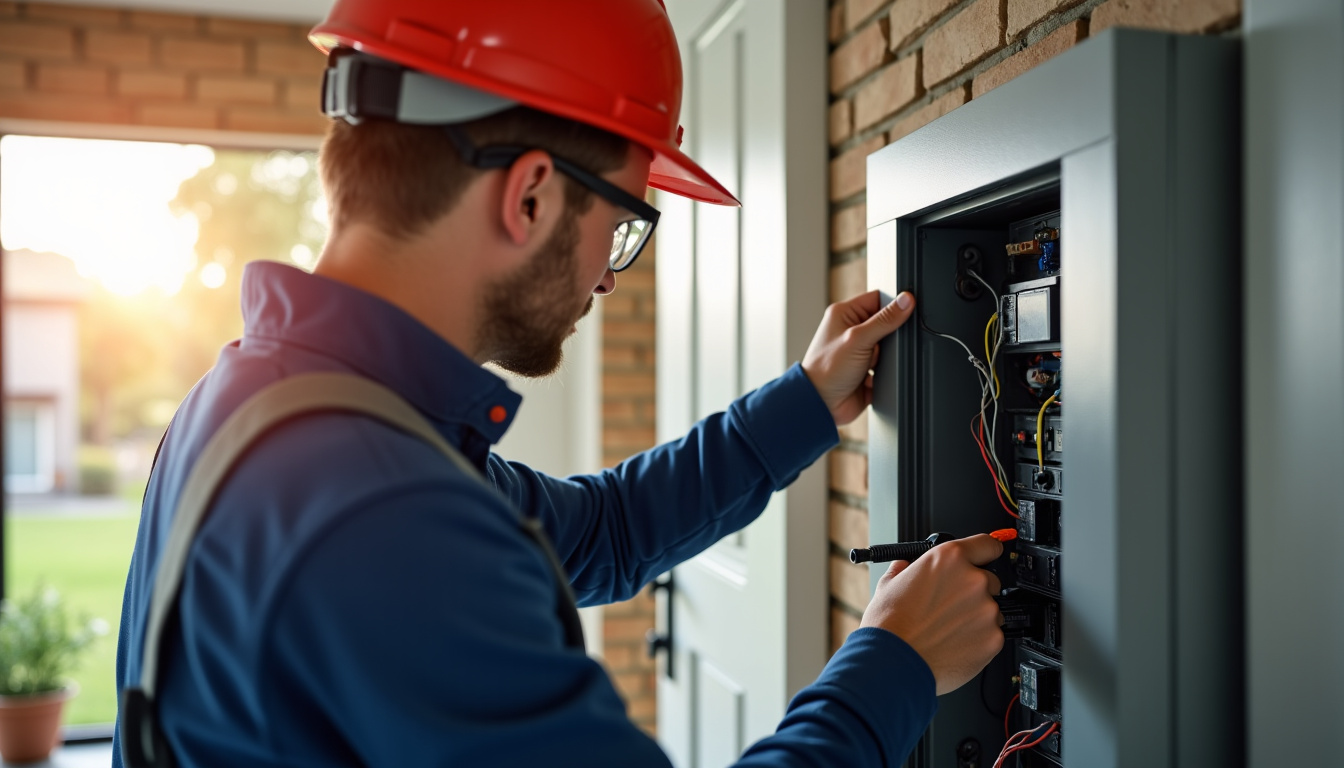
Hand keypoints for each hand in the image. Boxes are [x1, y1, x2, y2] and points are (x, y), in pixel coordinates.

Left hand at [801, 290, 915, 425]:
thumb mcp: (858, 339)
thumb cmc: (826, 369)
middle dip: (889, 337)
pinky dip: (884, 372)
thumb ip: (884, 320)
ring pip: (888, 347)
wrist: (822, 404)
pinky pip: (886, 366)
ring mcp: (859, 351)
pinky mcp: (866, 370)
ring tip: (871, 364)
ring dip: (885, 357)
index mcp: (844, 314)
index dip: (893, 304)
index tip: (907, 310)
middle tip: (880, 346)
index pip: (877, 299)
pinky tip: (873, 376)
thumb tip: (906, 301)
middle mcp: (851, 330)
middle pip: (885, 324)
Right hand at [859, 534, 1004, 695]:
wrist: (892, 663)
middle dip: (973, 592)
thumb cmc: (889, 626)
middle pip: (989, 580)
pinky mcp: (993, 639)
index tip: (985, 558)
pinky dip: (979, 640)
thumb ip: (906, 569)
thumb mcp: (889, 584)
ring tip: (947, 630)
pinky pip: (992, 635)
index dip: (985, 552)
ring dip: (976, 618)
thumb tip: (906, 566)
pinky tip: (954, 644)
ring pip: (991, 610)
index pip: (987, 544)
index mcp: (949, 559)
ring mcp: (986, 610)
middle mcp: (972, 580)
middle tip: (950, 607)